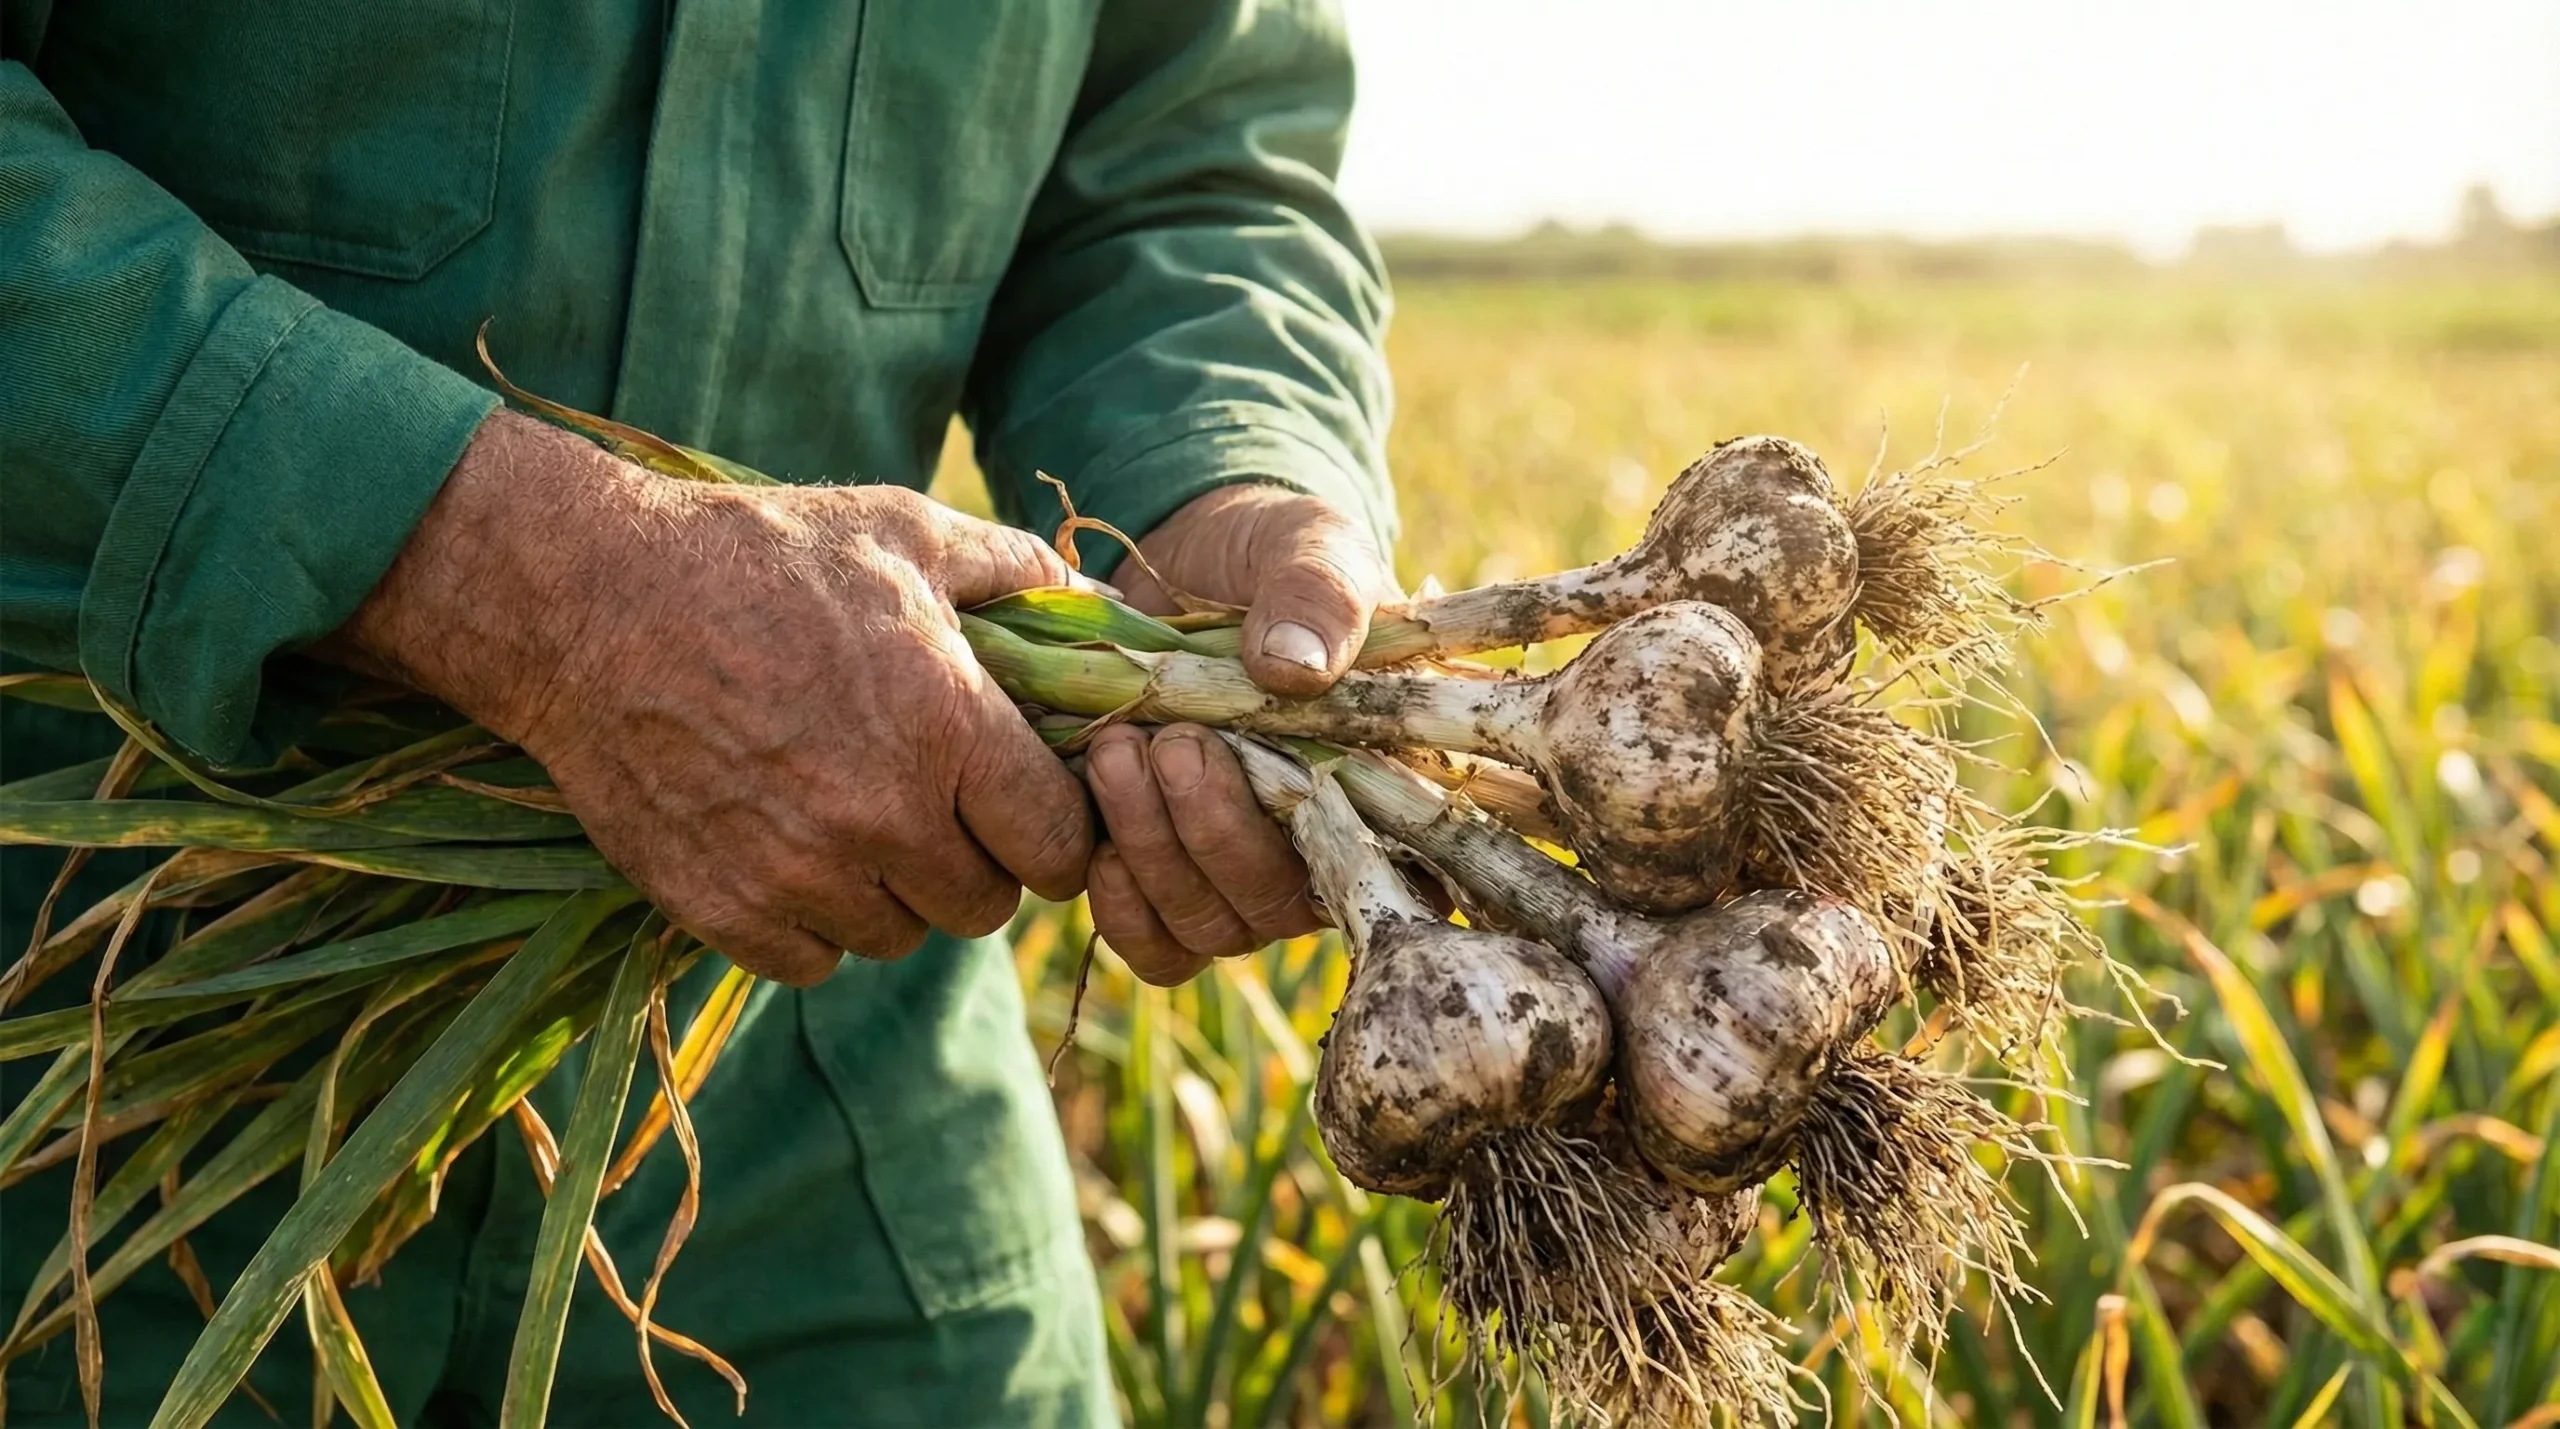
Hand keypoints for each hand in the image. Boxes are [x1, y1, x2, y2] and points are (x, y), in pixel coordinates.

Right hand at [337, 410, 1092, 985]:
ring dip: (892, 892)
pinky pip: (812, 960)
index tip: (1025, 802)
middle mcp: (882, 816)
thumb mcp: (900, 529)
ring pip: (899, 937)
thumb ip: (1015, 566)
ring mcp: (798, 872)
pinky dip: (810, 923)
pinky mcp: (723, 909)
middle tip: (939, 807)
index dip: (1055, 828)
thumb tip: (1100, 601)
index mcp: (947, 726)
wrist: (586, 600)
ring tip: (855, 817)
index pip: (1060, 845)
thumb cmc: (757, 553)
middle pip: (986, 906)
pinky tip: (790, 849)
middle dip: (977, 861)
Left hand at [1082, 483, 1402, 984]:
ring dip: (1155, 851)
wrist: (1182, 562)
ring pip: (1209, 928)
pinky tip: (1097, 832)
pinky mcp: (1164, 876)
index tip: (1295, 786)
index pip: (1410, 881)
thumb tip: (1296, 669)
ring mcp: (1241, 874)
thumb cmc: (1273, 558)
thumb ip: (1320, 594)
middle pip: (1280, 908)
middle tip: (1172, 742)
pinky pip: (1153, 943)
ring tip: (1118, 752)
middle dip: (1216, 831)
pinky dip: (1121, 902)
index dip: (1350, 859)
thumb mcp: (1310, 547)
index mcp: (1393, 786)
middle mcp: (1322, 850)